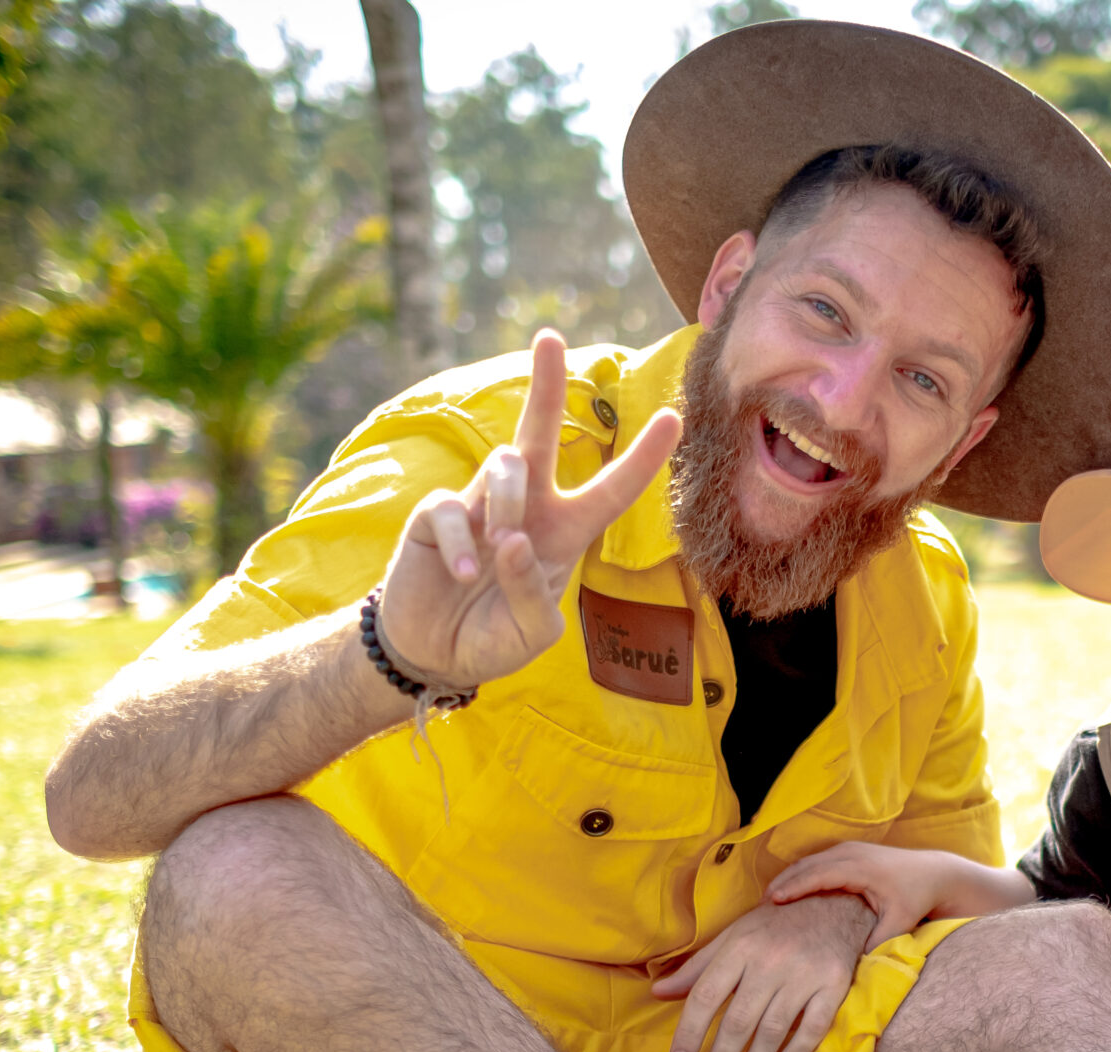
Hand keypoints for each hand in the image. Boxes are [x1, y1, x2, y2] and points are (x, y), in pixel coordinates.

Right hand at [378, 329, 680, 688]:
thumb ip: (533, 594)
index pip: (612, 490)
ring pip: (507, 467)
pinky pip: (454, 509)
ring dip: (510, 506)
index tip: (675, 417)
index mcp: (564, 532)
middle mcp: (526, 507)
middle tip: (550, 337)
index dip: (644, 458)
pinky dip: (464, 543)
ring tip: (500, 550)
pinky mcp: (436, 515)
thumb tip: (512, 538)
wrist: (435, 654)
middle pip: (540, 433)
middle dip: (545, 384)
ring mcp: (479, 505)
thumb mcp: (533, 633)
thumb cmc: (494, 639)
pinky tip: (463, 575)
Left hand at [652, 892, 876, 1051]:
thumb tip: (658, 993)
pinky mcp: (834, 984)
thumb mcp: (732, 937)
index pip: (706, 996)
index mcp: (739, 947)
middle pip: (738, 1021)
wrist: (835, 903)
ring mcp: (805, 974)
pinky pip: (813, 1028)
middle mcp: (770, 961)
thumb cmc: (775, 925)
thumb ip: (697, 968)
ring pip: (773, 1031)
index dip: (689, 1033)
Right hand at [764, 843, 945, 948]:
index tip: (771, 902)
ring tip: (766, 901)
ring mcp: (848, 849)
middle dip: (781, 883)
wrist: (933, 873)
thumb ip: (877, 942)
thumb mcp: (899, 922)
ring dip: (787, 879)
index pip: (818, 875)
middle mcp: (851, 853)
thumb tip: (852, 964)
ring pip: (808, 862)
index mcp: (861, 868)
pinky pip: (815, 862)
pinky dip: (798, 876)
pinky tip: (787, 893)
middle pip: (806, 865)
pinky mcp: (847, 853)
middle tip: (758, 906)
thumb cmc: (916, 898)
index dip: (793, 887)